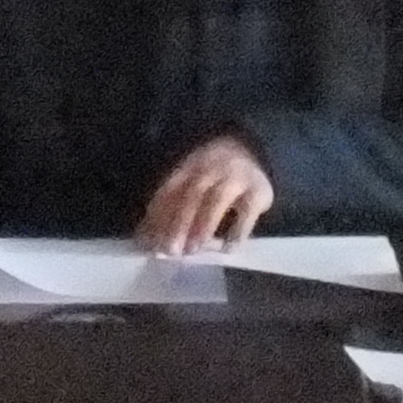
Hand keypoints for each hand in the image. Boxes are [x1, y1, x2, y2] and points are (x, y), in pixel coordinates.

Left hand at [135, 136, 275, 254]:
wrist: (254, 151)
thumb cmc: (213, 178)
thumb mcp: (190, 183)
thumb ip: (170, 207)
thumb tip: (144, 240)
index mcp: (187, 167)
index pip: (169, 192)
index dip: (158, 218)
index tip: (149, 244)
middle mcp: (210, 169)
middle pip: (191, 195)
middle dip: (179, 223)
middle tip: (170, 251)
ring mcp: (235, 177)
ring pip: (217, 199)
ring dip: (203, 225)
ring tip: (193, 250)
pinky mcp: (258, 191)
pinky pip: (247, 211)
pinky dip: (238, 231)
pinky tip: (229, 249)